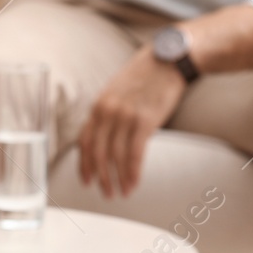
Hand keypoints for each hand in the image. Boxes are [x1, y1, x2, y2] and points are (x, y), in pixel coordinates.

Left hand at [77, 48, 185, 197]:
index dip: (84, 164)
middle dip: (100, 176)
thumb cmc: (144, 77)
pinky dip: (132, 172)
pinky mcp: (144, 120)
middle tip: (105, 193)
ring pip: (115, 156)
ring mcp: (124, 115)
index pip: (84, 140)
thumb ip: (108, 114)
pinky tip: (133, 183)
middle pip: (97, 152)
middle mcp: (106, 111)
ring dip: (117, 178)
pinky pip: (134, 153)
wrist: (168, 59)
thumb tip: (105, 139)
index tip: (87, 180)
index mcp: (98, 105)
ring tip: (121, 192)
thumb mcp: (117, 93)